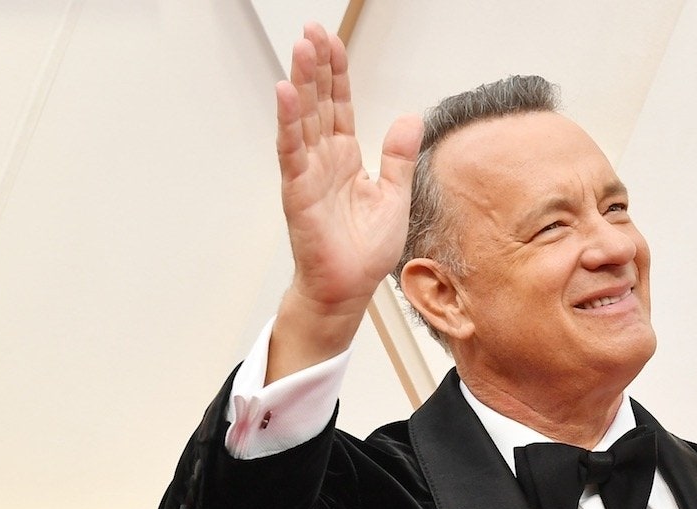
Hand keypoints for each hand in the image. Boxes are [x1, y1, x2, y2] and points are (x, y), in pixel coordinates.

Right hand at [269, 22, 423, 379]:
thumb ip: (399, 157)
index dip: (337, 75)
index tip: (334, 43)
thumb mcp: (395, 196)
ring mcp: (308, 173)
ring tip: (301, 49)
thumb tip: (410, 119)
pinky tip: (286, 94)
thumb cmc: (365, 252)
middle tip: (313, 32)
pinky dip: (288, 122)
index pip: (339, 106)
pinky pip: (292, 151)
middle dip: (316, 67)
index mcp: (346, 159)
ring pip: (302, 118)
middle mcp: (323, 161)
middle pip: (317, 103)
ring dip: (301, 83)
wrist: (349, 289)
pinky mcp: (299, 191)